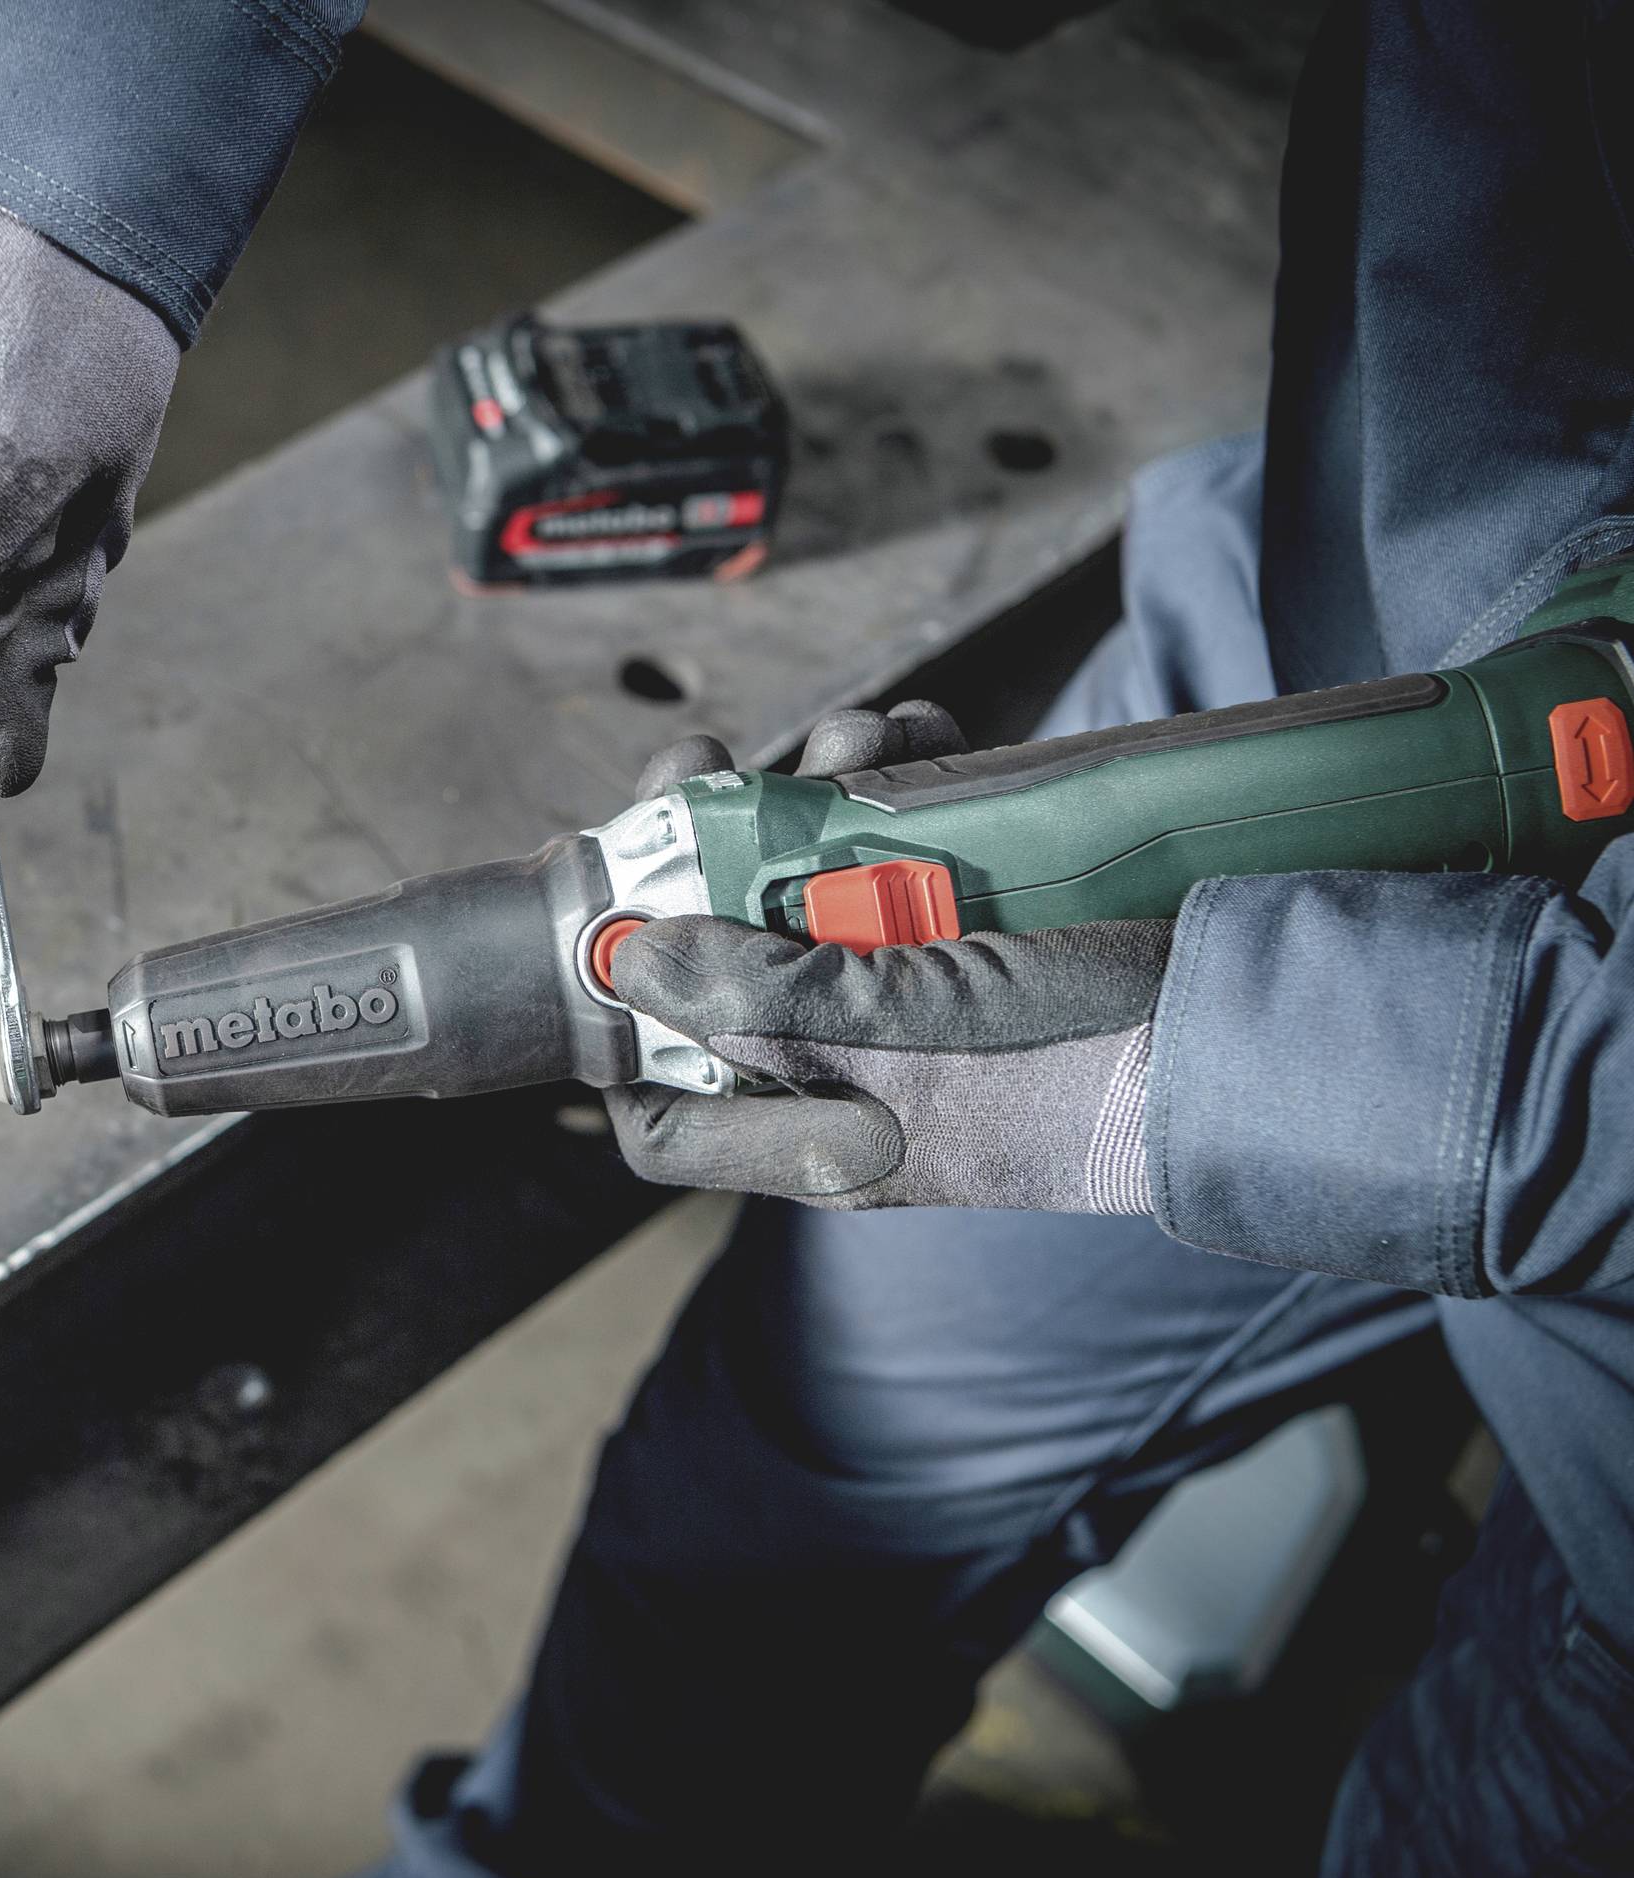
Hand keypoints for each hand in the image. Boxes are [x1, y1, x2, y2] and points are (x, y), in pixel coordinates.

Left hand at [604, 701, 1168, 1211]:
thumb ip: (771, 996)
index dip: (625, 1026)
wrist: (1264, 1031)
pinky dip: (903, 789)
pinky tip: (927, 740)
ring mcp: (914, 1001)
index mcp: (822, 1127)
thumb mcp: (920, 1026)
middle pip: (727, 969)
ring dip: (819, 794)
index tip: (627, 905)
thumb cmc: (1098, 1059)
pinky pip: (904, 862)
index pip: (667, 1117)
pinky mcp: (977, 935)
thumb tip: (633, 959)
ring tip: (868, 738)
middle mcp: (853, 1072)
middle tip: (728, 761)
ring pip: (812, 891)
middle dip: (721, 851)